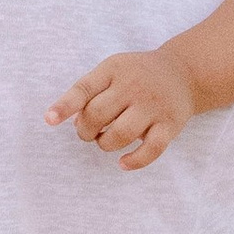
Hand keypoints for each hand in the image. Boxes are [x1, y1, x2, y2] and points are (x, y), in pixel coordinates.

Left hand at [45, 47, 200, 173]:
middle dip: (85, 130)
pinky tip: (122, 163)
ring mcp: (153, 106)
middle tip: (89, 131)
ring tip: (106, 140)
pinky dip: (134, 161)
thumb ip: (91, 92)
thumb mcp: (113, 70)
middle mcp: (133, 86)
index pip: (84, 88)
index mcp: (113, 70)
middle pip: (97, 115)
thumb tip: (73, 123)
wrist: (184, 72)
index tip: (49, 120)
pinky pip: (150, 150)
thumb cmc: (138, 75)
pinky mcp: (169, 125)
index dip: (65, 105)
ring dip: (105, 144)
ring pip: (119, 135)